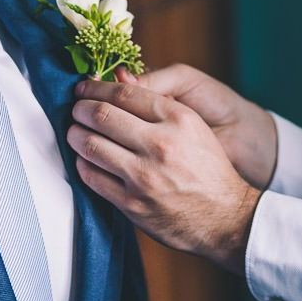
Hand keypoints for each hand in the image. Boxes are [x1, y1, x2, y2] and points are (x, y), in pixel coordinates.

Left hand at [69, 78, 261, 273]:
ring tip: (74, 131)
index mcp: (178, 120)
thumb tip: (115, 82)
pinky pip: (91, 176)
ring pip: (89, 144)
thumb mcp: (193, 127)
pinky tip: (85, 158)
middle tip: (76, 109)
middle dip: (80, 109)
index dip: (96, 87)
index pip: (123, 93)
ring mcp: (144, 176)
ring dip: (74, 134)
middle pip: (101, 115)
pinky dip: (82, 163)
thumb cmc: (207, 168)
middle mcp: (160, 145)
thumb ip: (157, 105)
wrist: (226, 218)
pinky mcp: (132, 203)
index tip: (84, 87)